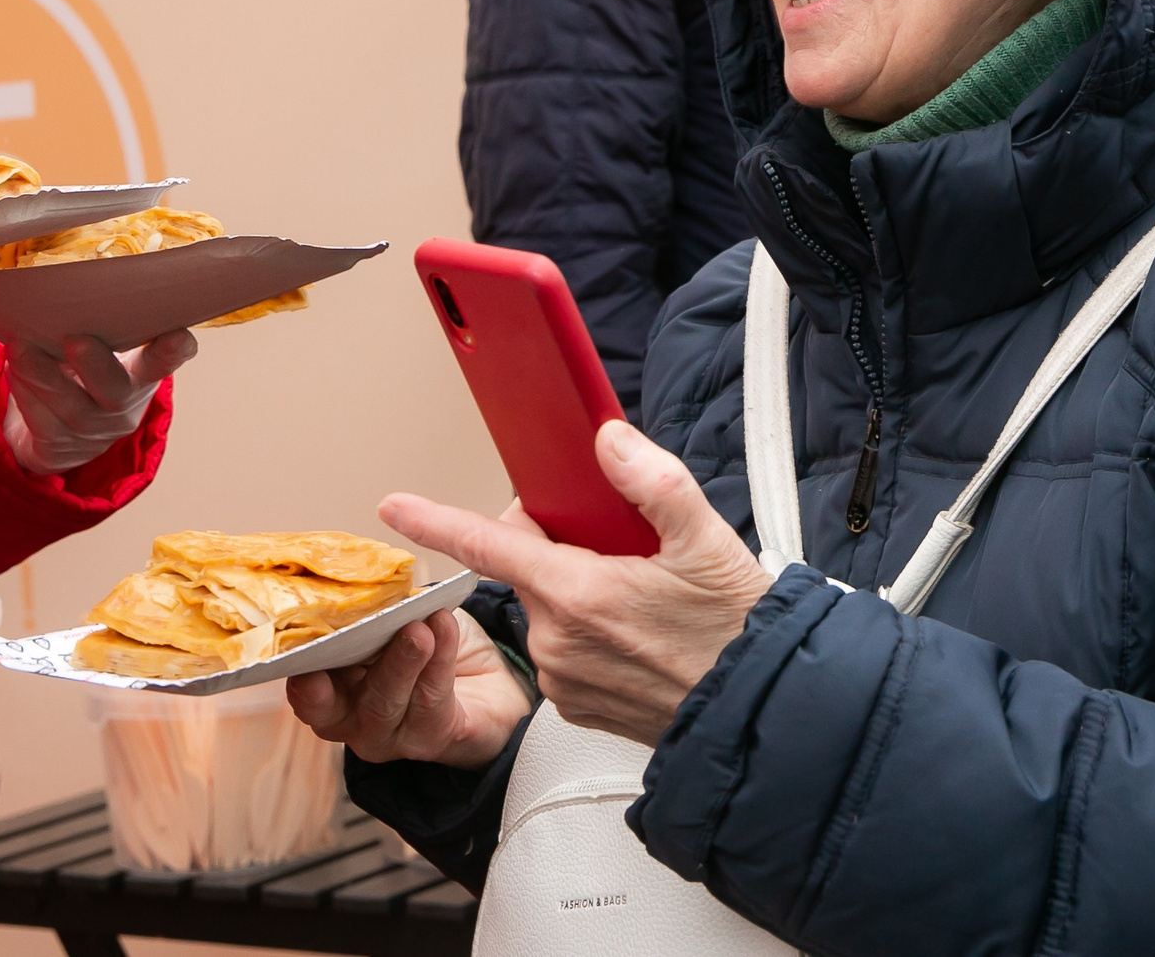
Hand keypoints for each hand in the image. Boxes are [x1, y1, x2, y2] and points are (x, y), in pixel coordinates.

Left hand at [3, 331, 194, 473]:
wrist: (60, 436)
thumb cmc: (84, 374)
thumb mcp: (103, 353)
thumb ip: (100, 329)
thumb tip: (68, 288)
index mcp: (141, 377)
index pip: (162, 363)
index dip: (174, 351)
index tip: (179, 336)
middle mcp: (122, 408)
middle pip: (115, 391)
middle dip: (95, 365)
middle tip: (75, 340)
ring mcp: (91, 432)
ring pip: (70, 405)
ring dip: (43, 374)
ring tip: (20, 347)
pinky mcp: (59, 446)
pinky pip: (41, 420)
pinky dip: (26, 392)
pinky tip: (14, 369)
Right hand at [286, 606, 529, 768]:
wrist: (492, 682)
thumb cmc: (431, 642)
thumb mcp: (397, 614)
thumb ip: (375, 602)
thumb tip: (359, 570)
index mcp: (331, 682)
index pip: (300, 673)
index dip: (293, 656)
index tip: (292, 630)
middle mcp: (349, 715)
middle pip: (326, 705)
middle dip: (328, 677)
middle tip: (342, 640)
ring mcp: (388, 733)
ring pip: (381, 704)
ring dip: (398, 662)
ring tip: (415, 629)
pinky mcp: (431, 738)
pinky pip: (430, 702)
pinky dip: (438, 660)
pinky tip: (444, 628)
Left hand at [379, 421, 772, 746]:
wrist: (759, 713)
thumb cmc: (735, 631)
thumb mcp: (706, 540)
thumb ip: (652, 482)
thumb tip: (608, 441)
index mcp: (576, 592)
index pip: (484, 546)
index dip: (434, 520)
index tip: (395, 505)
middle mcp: (558, 640)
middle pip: (528, 570)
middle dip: (560, 548)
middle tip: (622, 551)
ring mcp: (563, 678)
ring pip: (548, 610)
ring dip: (577, 594)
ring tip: (640, 602)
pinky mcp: (574, 706)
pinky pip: (563, 652)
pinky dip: (587, 635)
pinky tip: (635, 637)